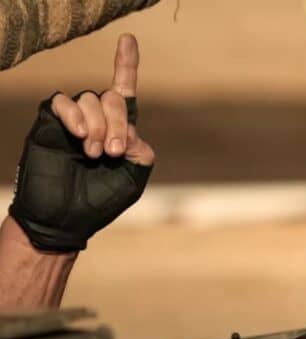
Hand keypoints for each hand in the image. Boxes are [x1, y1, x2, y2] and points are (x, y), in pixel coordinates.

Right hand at [8, 34, 153, 251]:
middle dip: (119, 123)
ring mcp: (73, 121)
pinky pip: (63, 102)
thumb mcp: (134, 178)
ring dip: (98, 125)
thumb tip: (131, 131)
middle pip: (112, 98)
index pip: (125, 91)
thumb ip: (142, 152)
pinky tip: (80, 135)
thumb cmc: (99, 202)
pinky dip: (75, 115)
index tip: (128, 40)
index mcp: (119, 130)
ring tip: (93, 153)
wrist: (64, 219)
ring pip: (90, 99)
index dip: (126, 64)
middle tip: (114, 151)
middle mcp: (96, 121)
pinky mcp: (50, 124)